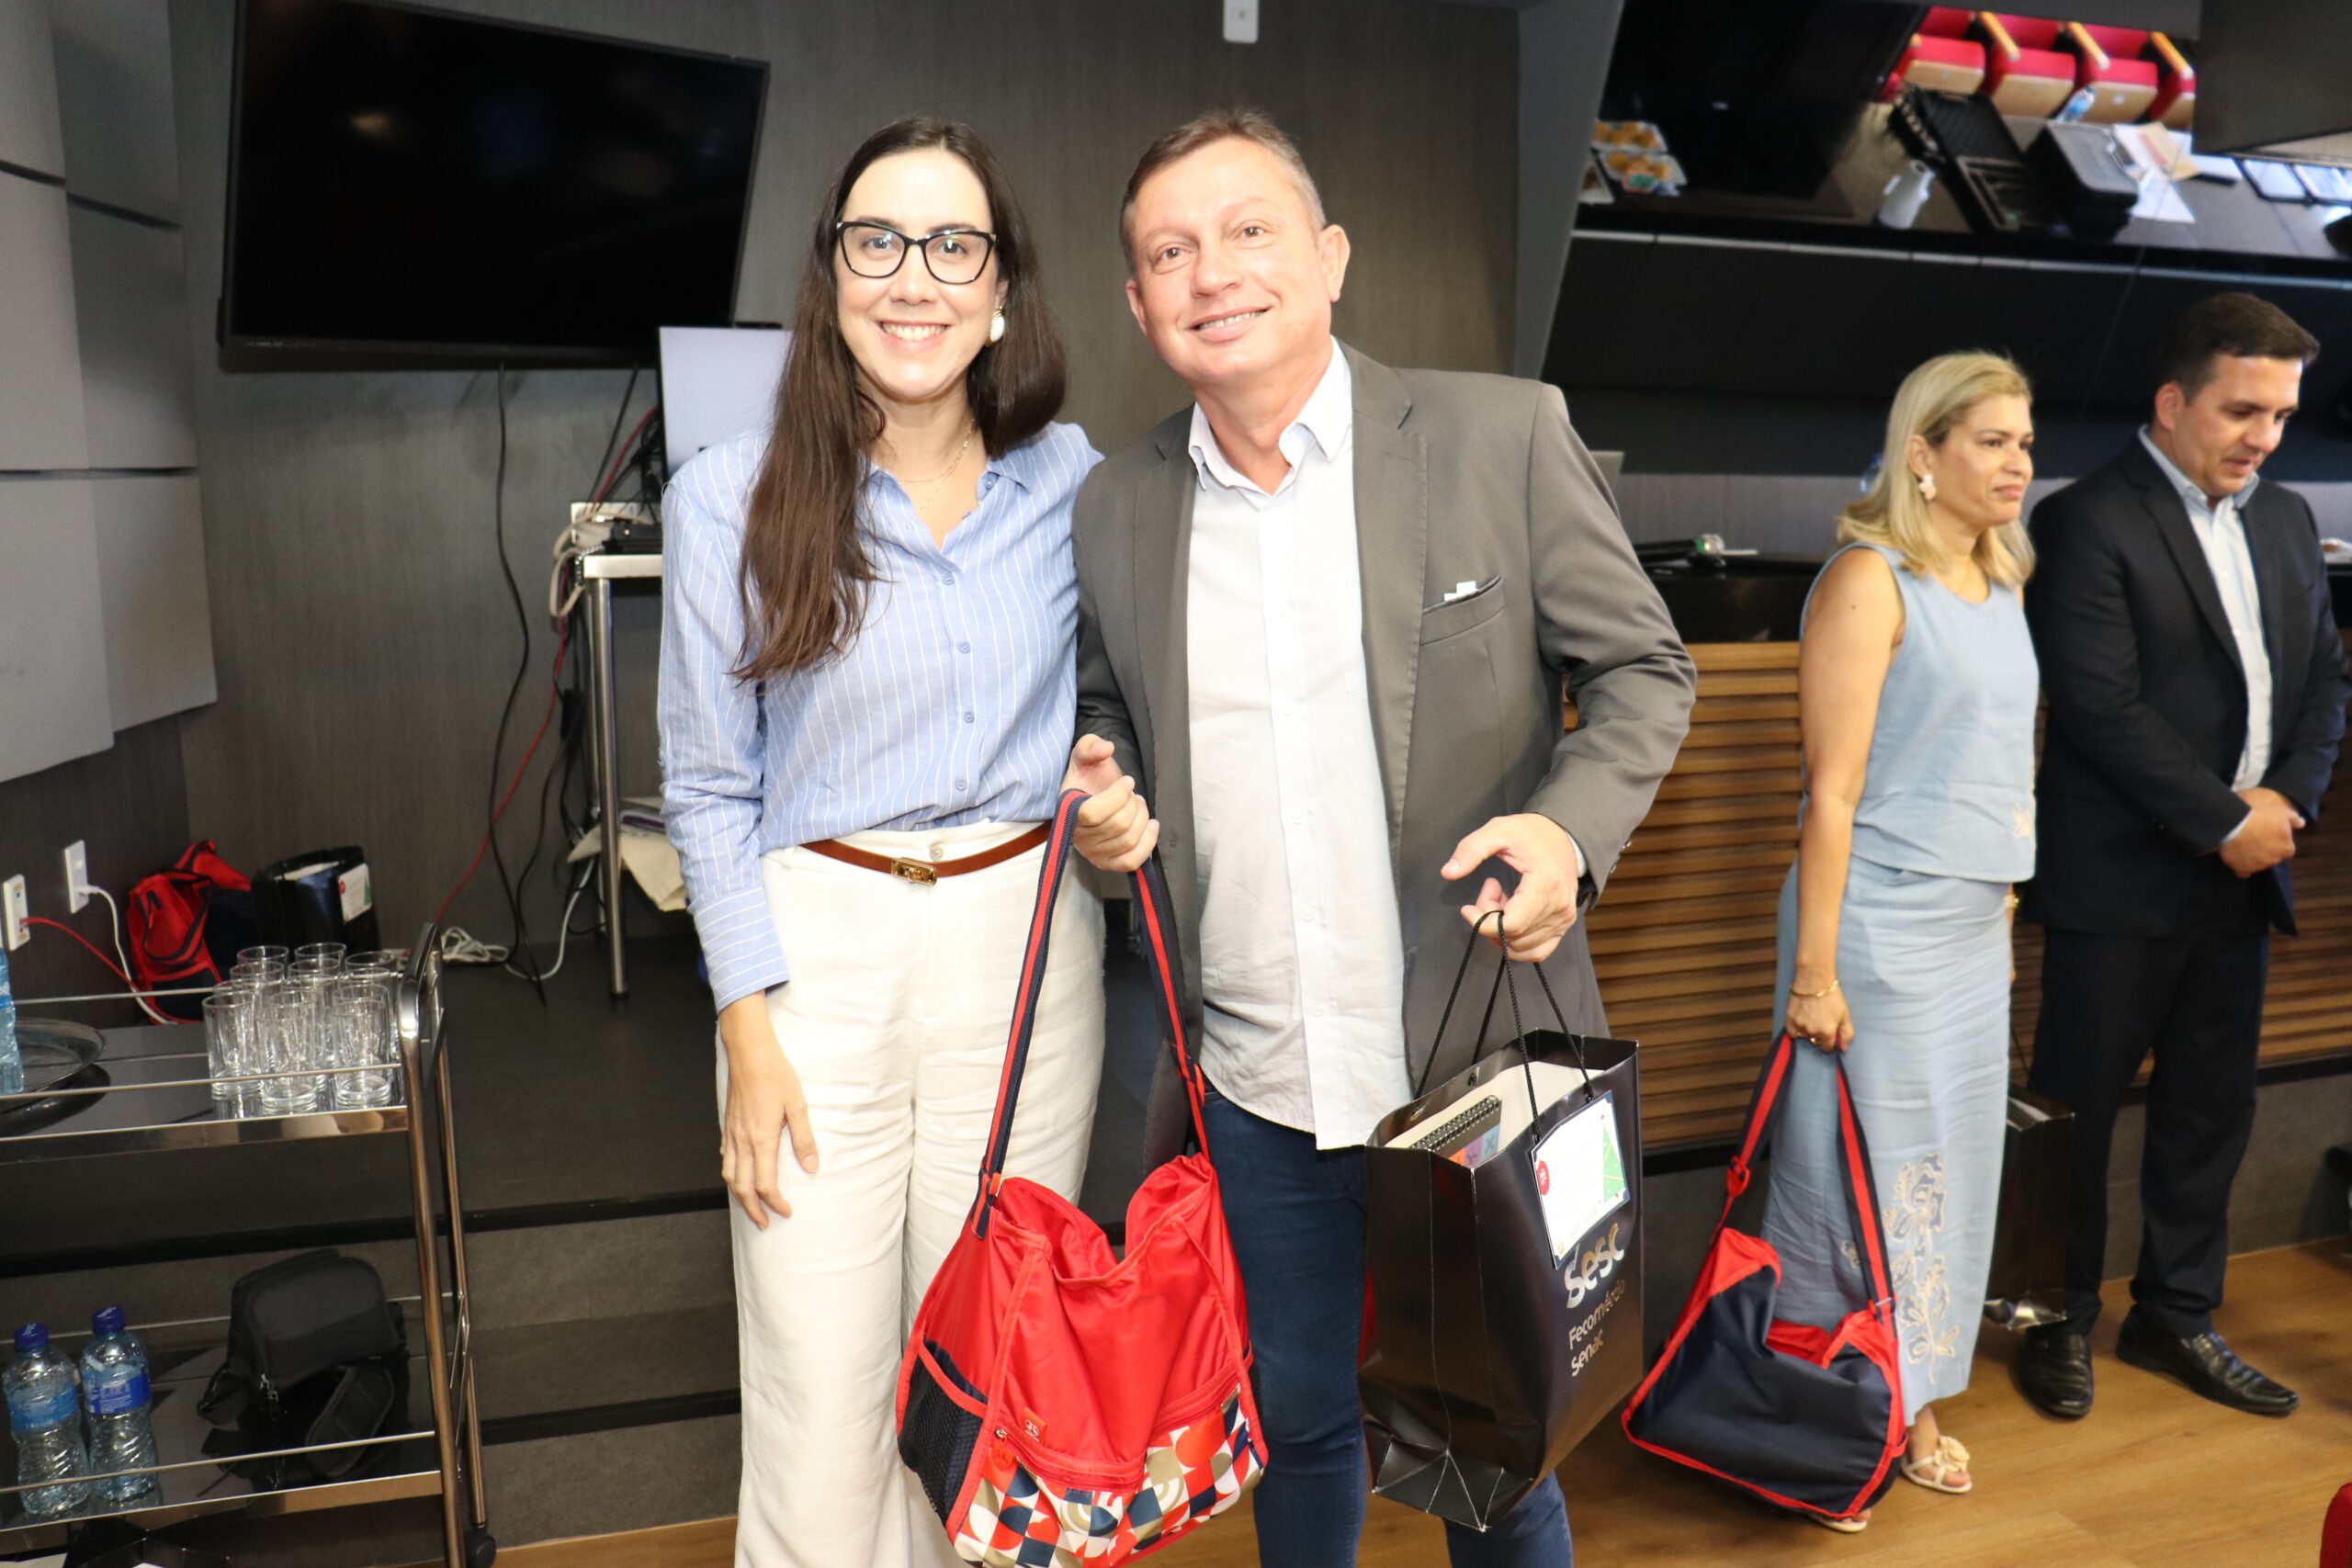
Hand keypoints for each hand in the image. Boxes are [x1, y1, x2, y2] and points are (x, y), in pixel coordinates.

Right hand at [718, 994, 817, 1228]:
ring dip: (738, 1195)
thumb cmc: (775, 1074)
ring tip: (750, 1206)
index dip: (775, 1203)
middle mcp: (742, 1141)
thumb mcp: (797, 1105)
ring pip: (728, 1175)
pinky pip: (724, 1157)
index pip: (764, 1184)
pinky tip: (738, 1174)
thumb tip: (812, 1167)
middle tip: (764, 1224)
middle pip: (741, 1187)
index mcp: (761, 1140)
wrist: (749, 1052)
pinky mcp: (728, 1125)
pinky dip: (731, 1173)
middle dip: (752, 1209)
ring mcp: (731, 1134)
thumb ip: (804, 1138)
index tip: (787, 1213)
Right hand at [1065, 734, 1157, 871]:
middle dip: (1133, 804)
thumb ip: (1091, 746)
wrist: (1093, 796)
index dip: (1117, 796)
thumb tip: (1106, 748)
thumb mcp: (1086, 754)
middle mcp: (1078, 837)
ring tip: (1138, 805)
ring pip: (1128, 840)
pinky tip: (1151, 825)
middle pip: (1118, 825)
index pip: (1094, 813)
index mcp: (1068, 811)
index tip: (1128, 781)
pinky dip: (1147, 843)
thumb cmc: (1090, 777)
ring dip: (1142, 818)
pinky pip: (1132, 861)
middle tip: (1134, 794)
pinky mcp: (1108, 864)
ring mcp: (1093, 853)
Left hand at [1443, 814, 1582, 962]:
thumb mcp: (1497, 831)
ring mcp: (1563, 919)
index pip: (1511, 924)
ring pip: (1521, 946)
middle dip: (1489, 919)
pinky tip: (1509, 919)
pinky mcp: (1563, 926)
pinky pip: (1537, 952)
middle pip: (1513, 935)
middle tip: (1488, 891)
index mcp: (1545, 884)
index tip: (1467, 908)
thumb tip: (1448, 872)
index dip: (1482, 922)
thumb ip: (1471, 850)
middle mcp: (1559, 907)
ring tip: (1500, 900)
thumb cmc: (1531, 833)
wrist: (1563, 835)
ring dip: (1501, 929)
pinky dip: (1516, 943)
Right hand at [1786, 984, 1853, 1052]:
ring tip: (1812, 1017)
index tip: (1829, 1033)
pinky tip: (1802, 1020)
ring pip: (1804, 1036)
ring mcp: (1800, 1026)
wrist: (1814, 981)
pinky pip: (1792, 1033)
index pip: (1827, 1048)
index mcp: (1828, 1032)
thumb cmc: (1832, 996)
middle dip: (1819, 1035)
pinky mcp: (1790, 1019)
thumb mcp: (1845, 1015)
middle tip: (1821, 1020)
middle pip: (1815, 1041)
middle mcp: (1813, 1031)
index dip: (1829, 1042)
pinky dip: (1796, 1030)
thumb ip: (1846, 1034)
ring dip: (1808, 1031)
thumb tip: (1843, 1049)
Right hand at [2219, 787, 2302, 877]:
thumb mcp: (2281, 812)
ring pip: (2260, 865)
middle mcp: (2275, 860)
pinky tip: (2239, 858)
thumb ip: (2294, 819)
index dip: (2280, 844)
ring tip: (2245, 845)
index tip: (2272, 836)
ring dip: (2256, 858)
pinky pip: (2244, 872)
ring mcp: (2259, 867)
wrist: (2235, 825)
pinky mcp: (2243, 869)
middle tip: (2258, 839)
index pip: (2288, 851)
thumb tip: (2302, 824)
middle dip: (2268, 851)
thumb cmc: (2260, 817)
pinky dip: (2243, 867)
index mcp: (2286, 848)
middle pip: (2274, 858)